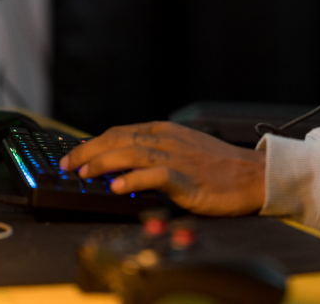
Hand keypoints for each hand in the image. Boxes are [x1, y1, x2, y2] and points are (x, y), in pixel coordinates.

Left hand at [58, 121, 265, 216]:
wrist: (253, 175)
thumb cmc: (219, 168)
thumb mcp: (183, 150)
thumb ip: (154, 154)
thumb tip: (120, 166)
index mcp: (164, 131)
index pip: (118, 132)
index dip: (92, 144)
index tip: (73, 157)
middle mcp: (167, 140)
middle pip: (118, 139)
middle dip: (88, 151)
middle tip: (67, 165)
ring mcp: (177, 157)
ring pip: (130, 153)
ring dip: (102, 163)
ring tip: (83, 174)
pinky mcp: (187, 179)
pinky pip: (155, 176)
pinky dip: (133, 180)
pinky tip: (117, 188)